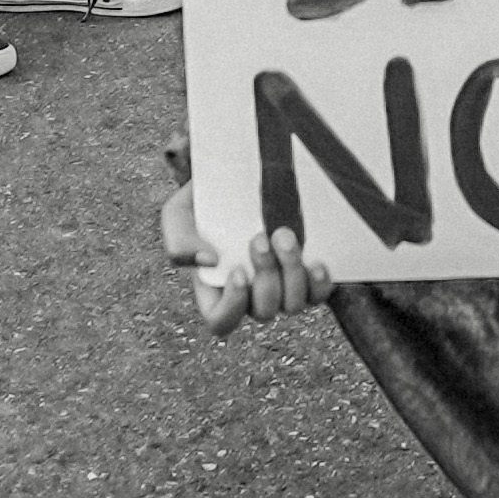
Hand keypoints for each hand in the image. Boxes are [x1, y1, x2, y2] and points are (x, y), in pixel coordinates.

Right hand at [165, 187, 328, 333]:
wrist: (239, 175)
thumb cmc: (204, 201)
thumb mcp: (178, 215)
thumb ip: (180, 241)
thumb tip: (210, 263)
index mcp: (216, 290)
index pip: (222, 322)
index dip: (233, 306)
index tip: (238, 271)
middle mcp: (251, 295)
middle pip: (264, 311)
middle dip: (266, 276)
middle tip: (260, 238)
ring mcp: (281, 286)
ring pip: (293, 304)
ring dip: (292, 273)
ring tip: (284, 235)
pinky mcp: (306, 273)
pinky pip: (319, 294)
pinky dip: (320, 283)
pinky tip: (316, 261)